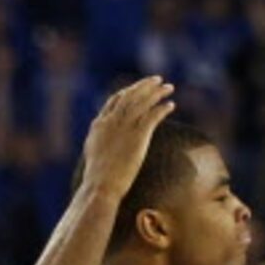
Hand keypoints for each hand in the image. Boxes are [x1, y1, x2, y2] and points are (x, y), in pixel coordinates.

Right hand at [76, 75, 176, 199]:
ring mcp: (124, 127)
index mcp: (99, 124)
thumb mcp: (93, 156)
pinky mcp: (138, 135)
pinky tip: (171, 105)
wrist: (101, 185)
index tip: (138, 88)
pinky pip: (153, 115)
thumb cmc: (97, 179)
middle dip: (145, 85)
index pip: (114, 100)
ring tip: (169, 87)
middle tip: (157, 79)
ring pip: (143, 102)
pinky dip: (163, 108)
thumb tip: (101, 146)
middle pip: (130, 95)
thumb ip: (98, 144)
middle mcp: (111, 121)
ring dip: (157, 92)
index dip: (128, 92)